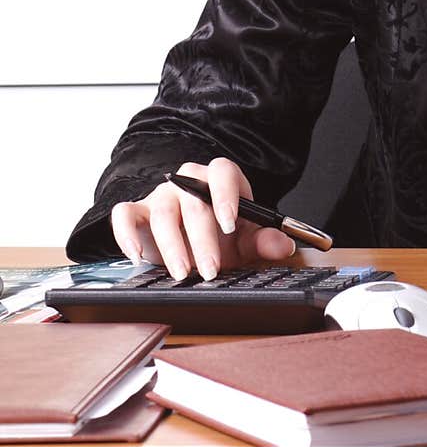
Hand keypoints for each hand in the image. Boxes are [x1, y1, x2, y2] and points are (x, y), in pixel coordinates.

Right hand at [110, 157, 294, 281]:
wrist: (188, 243)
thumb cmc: (219, 236)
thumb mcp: (243, 241)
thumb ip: (263, 240)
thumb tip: (283, 245)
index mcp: (218, 180)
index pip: (222, 172)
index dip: (226, 195)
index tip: (230, 224)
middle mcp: (187, 182)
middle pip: (194, 202)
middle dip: (203, 240)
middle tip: (211, 270)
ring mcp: (160, 196)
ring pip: (162, 212)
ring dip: (172, 245)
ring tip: (182, 274)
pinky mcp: (135, 212)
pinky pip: (123, 215)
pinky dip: (126, 235)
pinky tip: (137, 258)